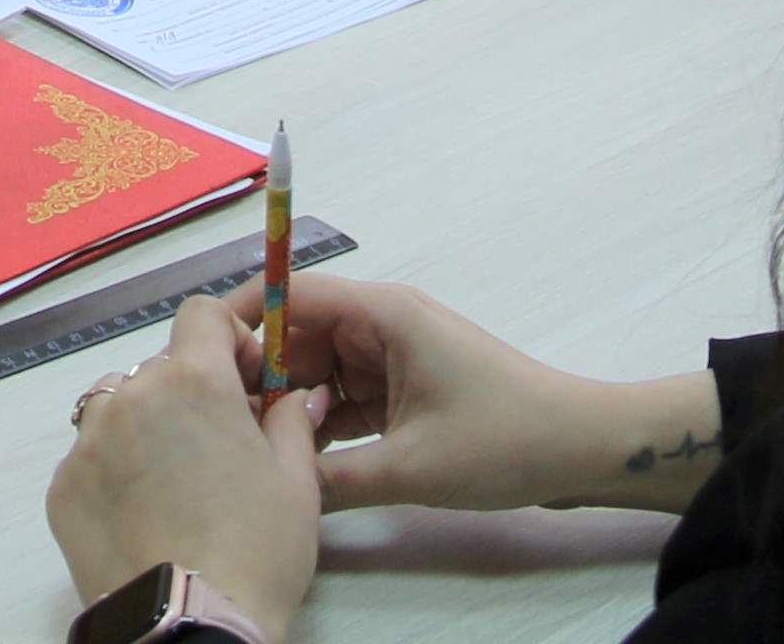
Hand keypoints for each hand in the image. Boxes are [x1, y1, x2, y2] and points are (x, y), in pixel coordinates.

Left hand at [49, 296, 326, 638]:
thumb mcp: (296, 481)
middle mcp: (131, 396)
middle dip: (194, 392)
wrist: (189, 626)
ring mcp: (88, 442)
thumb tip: (294, 393)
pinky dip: (117, 472)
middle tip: (222, 446)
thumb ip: (290, 418)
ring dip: (149, 427)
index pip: (202, 315)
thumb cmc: (255, 552)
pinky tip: (146, 515)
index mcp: (194, 381)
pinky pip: (92, 457)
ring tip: (179, 485)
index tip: (247, 380)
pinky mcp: (62, 486)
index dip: (229, 340)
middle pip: (163, 368)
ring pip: (122, 408)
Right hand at [256, 274, 722, 517]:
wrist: (583, 450)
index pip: (293, 294)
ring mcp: (396, 359)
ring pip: (320, 373)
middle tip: (219, 421)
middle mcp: (384, 325)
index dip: (244, 320)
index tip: (200, 358)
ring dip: (291, 405)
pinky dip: (323, 425)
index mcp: (385, 315)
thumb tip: (271, 488)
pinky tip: (296, 460)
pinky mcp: (407, 392)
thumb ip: (331, 478)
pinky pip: (347, 400)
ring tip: (248, 445)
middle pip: (300, 336)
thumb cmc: (503, 439)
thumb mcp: (411, 467)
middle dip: (261, 374)